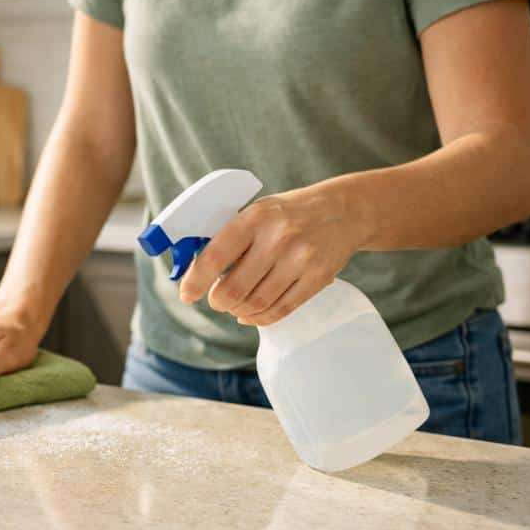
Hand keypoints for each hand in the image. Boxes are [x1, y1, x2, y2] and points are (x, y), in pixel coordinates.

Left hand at [178, 182, 368, 325]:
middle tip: (216, 300)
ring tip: (235, 306)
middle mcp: (278, 238)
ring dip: (238, 311)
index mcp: (254, 218)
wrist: (342, 211)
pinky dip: (259, 318)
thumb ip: (229, 238)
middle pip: (234, 289)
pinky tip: (251, 314)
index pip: (215, 257)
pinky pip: (281, 310)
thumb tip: (195, 270)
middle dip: (218, 301)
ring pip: (256, 303)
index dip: (195, 281)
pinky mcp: (318, 277)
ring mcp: (301, 259)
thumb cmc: (287, 214)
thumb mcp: (256, 213)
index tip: (187, 295)